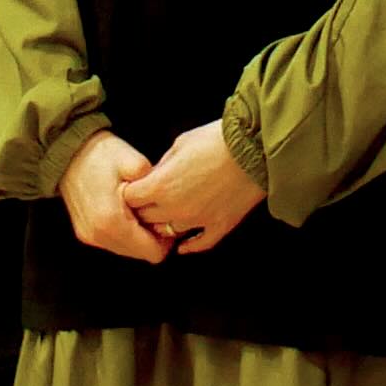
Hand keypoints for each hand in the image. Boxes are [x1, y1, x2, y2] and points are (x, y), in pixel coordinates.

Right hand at [61, 128, 172, 264]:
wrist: (68, 152)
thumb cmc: (100, 155)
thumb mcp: (134, 163)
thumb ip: (155, 186)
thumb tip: (168, 204)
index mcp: (112, 222)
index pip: (152, 252)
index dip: (167, 239)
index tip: (168, 220)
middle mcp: (98, 235)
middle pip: (141, 255)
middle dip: (153, 238)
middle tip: (157, 214)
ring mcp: (90, 236)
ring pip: (128, 250)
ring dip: (139, 236)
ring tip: (141, 211)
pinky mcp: (85, 233)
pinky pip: (114, 243)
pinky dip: (125, 233)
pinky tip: (128, 213)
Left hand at [119, 119, 264, 256]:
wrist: (254, 147)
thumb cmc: (217, 139)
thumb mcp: (180, 144)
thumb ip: (163, 165)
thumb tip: (156, 175)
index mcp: (161, 186)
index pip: (131, 199)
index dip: (131, 192)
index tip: (136, 188)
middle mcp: (175, 208)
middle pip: (146, 218)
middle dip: (144, 209)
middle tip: (148, 202)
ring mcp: (198, 220)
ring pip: (169, 232)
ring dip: (165, 224)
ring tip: (165, 217)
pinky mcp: (220, 226)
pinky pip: (200, 244)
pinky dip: (190, 246)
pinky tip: (183, 246)